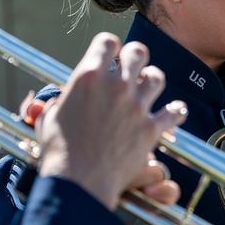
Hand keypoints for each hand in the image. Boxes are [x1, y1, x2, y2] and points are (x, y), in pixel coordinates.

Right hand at [35, 33, 186, 209]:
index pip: (107, 41)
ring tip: (146, 88)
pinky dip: (175, 112)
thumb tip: (55, 103)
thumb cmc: (59, 153)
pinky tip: (174, 112)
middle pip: (138, 52)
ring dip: (151, 80)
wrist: (79, 183)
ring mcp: (136, 106)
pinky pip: (173, 112)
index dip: (109, 47)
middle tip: (131, 68)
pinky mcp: (150, 129)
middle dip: (134, 57)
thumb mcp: (49, 120)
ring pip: (156, 77)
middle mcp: (115, 85)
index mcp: (88, 77)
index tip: (109, 56)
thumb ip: (56, 105)